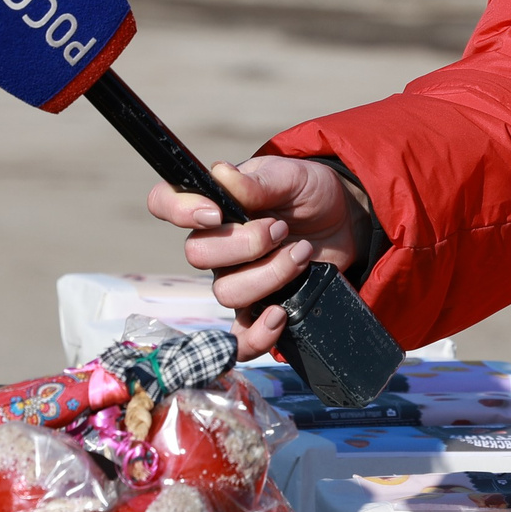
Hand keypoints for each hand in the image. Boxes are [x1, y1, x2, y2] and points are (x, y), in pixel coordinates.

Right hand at [146, 156, 363, 359]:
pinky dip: (258, 334)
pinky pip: (241, 338)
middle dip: (245, 244)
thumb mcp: (290, 176)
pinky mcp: (259, 307)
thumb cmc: (308, 191)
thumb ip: (257, 181)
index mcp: (213, 202)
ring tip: (302, 254)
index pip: (166, 203)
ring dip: (269, 276)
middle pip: (197, 255)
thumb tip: (221, 173)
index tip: (216, 213)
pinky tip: (280, 314)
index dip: (178, 210)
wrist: (344, 219)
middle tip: (282, 229)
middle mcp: (216, 243)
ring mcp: (235, 278)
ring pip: (225, 293)